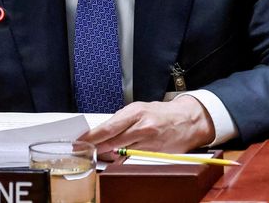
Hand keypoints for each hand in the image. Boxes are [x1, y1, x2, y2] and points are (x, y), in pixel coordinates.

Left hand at [78, 96, 214, 157]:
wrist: (187, 120)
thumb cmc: (161, 113)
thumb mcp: (139, 109)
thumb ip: (121, 121)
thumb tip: (102, 132)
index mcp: (136, 112)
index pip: (108, 127)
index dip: (91, 137)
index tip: (80, 141)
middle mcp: (142, 126)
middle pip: (112, 141)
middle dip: (96, 147)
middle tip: (84, 149)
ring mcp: (149, 142)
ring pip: (121, 152)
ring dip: (108, 154)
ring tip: (100, 152)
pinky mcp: (154, 153)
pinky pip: (132, 158)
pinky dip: (122, 159)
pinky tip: (117, 157)